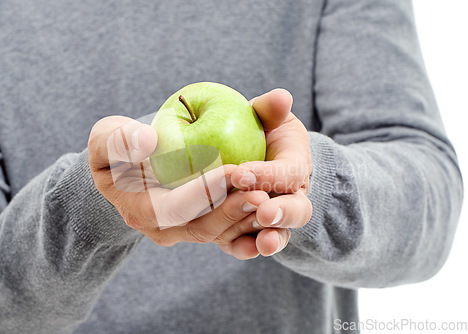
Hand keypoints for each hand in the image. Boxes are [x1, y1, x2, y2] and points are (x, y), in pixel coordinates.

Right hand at [88, 116, 269, 248]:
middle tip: (263, 191)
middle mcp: (164, 229)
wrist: (128, 166)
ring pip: (221, 233)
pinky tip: (272, 207)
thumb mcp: (106, 138)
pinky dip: (250, 222)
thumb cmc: (116, 149)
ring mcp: (186, 230)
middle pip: (203, 228)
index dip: (204, 193)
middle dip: (234, 211)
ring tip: (272, 196)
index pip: (175, 209)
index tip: (233, 170)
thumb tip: (147, 140)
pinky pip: (230, 230)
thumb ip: (118, 139)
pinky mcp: (204, 224)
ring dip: (247, 219)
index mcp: (140, 211)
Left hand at [215, 89, 312, 257]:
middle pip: (298, 211)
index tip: (243, 173)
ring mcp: (276, 218)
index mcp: (296, 167)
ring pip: (279, 233)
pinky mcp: (255, 231)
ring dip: (269, 237)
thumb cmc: (263, 134)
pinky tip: (239, 249)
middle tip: (264, 212)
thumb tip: (281, 97)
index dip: (269, 175)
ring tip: (259, 242)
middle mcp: (291, 196)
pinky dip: (249, 249)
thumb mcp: (269, 118)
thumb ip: (271, 109)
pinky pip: (255, 244)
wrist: (258, 159)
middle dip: (282, 213)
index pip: (288, 173)